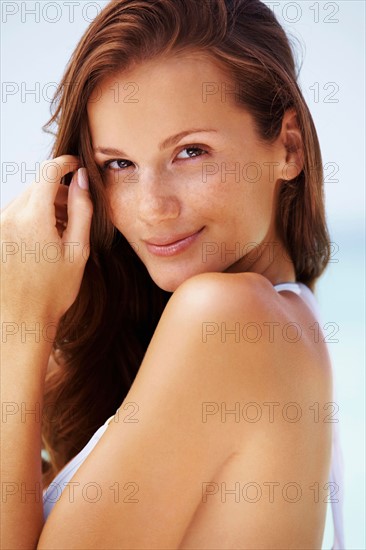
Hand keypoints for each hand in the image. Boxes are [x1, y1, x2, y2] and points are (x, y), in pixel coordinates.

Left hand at [1, 155, 92, 323]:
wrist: (21, 320)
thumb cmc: (53, 291)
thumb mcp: (78, 250)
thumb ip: (82, 210)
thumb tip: (81, 180)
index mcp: (33, 218)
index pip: (47, 172)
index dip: (64, 163)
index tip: (76, 165)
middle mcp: (9, 217)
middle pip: (35, 187)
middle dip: (57, 191)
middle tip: (76, 211)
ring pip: (24, 200)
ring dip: (44, 206)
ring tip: (61, 232)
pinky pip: (14, 215)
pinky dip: (31, 218)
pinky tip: (44, 240)